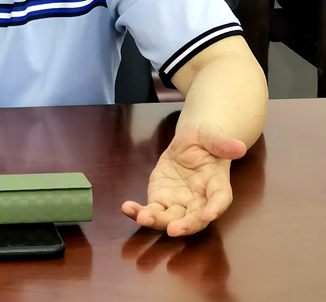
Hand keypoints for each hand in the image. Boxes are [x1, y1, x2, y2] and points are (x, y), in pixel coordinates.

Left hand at [121, 121, 246, 236]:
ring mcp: (179, 202)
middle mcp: (199, 200)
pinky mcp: (161, 199)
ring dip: (157, 221)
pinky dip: (138, 212)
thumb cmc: (205, 139)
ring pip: (171, 218)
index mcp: (216, 183)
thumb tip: (239, 146)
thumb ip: (222, 142)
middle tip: (173, 230)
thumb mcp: (211, 134)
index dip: (216, 208)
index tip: (208, 215)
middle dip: (185, 226)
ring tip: (142, 218)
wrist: (190, 142)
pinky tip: (127, 208)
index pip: (220, 198)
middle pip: (195, 218)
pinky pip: (151, 209)